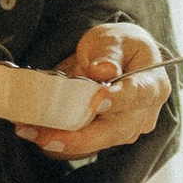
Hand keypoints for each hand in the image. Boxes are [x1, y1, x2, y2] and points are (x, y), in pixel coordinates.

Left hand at [17, 21, 171, 158]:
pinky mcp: (110, 137)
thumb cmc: (120, 46)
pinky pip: (86, 142)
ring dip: (64, 141)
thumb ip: (108, 54)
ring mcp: (129, 128)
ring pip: (99, 141)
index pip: (138, 94)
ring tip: (31, 133)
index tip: (96, 102)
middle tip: (46, 137)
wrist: (123, 59)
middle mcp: (145, 113)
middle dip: (80, 137)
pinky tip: (34, 133)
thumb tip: (103, 70)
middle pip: (116, 130)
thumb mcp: (113, 39)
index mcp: (152, 83)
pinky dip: (61, 139)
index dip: (118, 100)